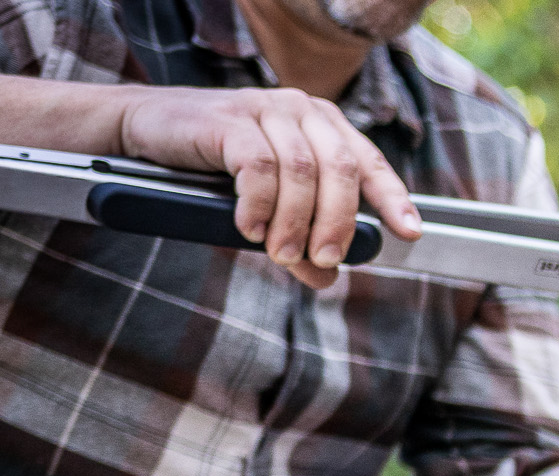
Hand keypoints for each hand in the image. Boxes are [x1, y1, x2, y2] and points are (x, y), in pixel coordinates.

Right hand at [116, 87, 421, 288]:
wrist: (143, 127)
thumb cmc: (212, 164)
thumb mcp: (267, 201)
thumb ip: (299, 232)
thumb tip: (326, 279)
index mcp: (323, 124)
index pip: (369, 162)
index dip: (392, 198)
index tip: (409, 233)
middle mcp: (301, 109)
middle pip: (341, 171)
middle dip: (338, 223)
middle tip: (324, 260)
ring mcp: (266, 108)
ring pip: (302, 173)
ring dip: (296, 222)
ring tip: (281, 253)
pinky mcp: (230, 118)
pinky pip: (260, 167)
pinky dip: (260, 204)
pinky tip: (249, 228)